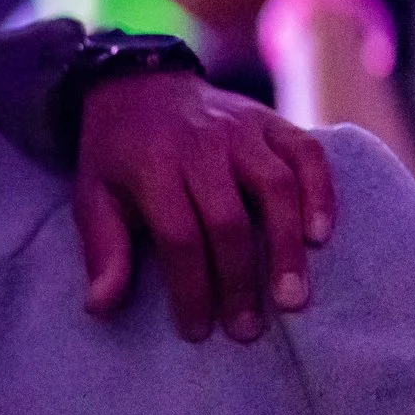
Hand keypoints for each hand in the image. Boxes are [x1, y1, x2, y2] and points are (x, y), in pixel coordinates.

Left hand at [76, 72, 335, 341]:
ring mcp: (241, 130)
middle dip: (239, 280)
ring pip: (275, 187)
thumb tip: (99, 308)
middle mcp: (201, 146)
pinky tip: (322, 238)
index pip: (179, 236)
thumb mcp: (93, 196)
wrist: (140, 84)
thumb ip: (103, 250)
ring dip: (287, 246)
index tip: (198, 330)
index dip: (190, 287)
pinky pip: (306, 154)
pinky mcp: (271, 121)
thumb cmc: (118, 154)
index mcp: (152, 167)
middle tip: (247, 330)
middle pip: (228, 219)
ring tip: (292, 299)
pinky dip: (320, 193)